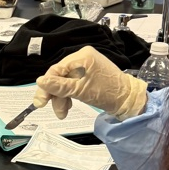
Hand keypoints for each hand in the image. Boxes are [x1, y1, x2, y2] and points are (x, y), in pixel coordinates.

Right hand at [33, 45, 147, 120]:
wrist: (129, 100)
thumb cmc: (107, 93)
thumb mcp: (80, 90)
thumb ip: (59, 86)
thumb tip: (40, 81)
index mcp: (82, 56)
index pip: (56, 70)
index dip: (47, 86)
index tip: (40, 102)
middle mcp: (83, 57)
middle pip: (60, 76)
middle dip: (56, 95)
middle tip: (56, 112)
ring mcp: (87, 66)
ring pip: (65, 82)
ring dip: (62, 98)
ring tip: (63, 112)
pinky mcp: (89, 75)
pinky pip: (73, 83)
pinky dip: (70, 95)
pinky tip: (69, 105)